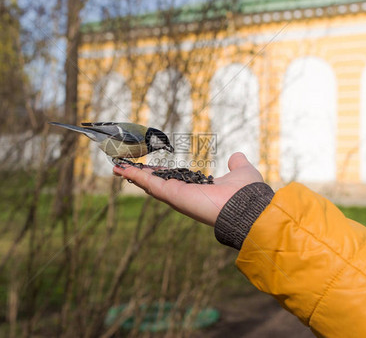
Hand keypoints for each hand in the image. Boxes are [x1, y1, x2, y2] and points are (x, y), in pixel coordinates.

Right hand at [113, 152, 263, 225]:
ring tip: (116, 168)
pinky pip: (150, 184)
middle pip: (157, 184)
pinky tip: (122, 169)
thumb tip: (236, 156)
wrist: (248, 208)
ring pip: (150, 185)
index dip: (160, 174)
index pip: (175, 181)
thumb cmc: (247, 194)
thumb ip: (237, 164)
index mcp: (198, 189)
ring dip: (133, 176)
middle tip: (123, 168)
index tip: (150, 167)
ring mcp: (177, 196)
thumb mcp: (242, 172)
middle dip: (140, 176)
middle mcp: (186, 195)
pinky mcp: (173, 195)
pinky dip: (136, 176)